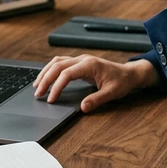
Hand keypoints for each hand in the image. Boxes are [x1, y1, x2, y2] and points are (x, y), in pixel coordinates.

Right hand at [33, 54, 157, 112]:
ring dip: (46, 72)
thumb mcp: (111, 93)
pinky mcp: (80, 62)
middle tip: (38, 94)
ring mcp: (81, 59)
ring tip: (37, 86)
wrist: (129, 74)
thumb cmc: (121, 82)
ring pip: (57, 62)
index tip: (51, 98)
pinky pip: (61, 63)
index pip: (66, 73)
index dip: (56, 86)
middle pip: (58, 66)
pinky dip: (51, 70)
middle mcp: (83, 59)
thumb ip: (96, 100)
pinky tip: (46, 78)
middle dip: (46, 79)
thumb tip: (82, 107)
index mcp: (89, 65)